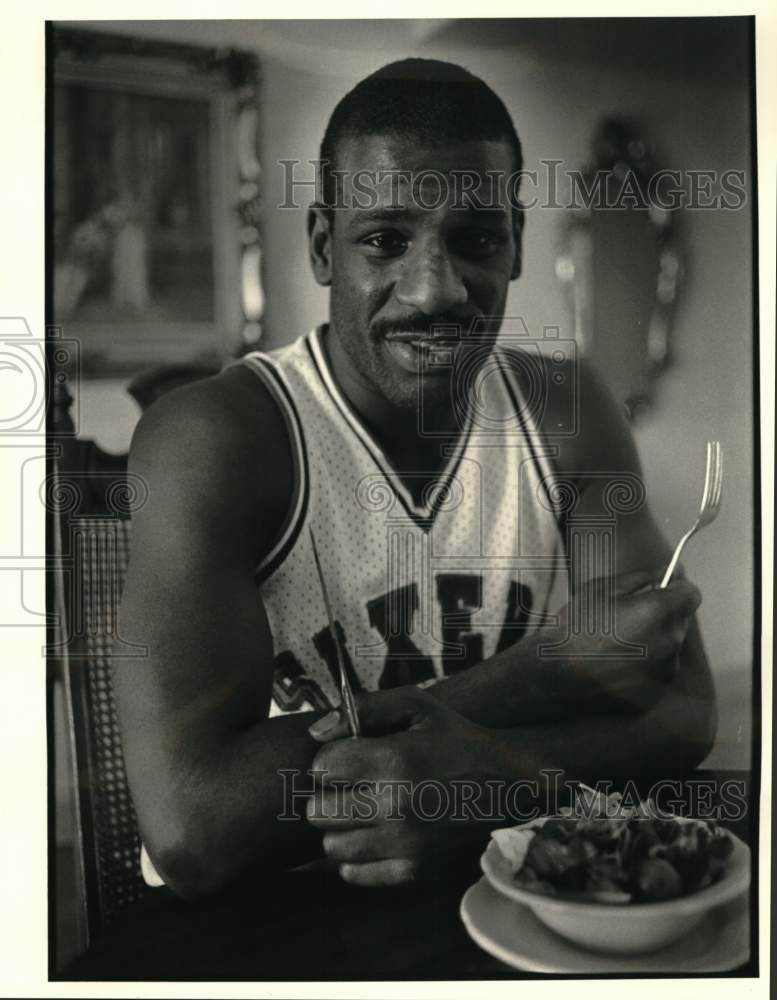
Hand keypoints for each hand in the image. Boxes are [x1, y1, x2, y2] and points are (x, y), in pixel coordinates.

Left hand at [306, 688, 496, 886]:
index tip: (349, 757)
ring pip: (331, 844)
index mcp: (394, 761)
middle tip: (353, 785)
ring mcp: (405, 844)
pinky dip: (356, 856)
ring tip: (364, 809)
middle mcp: (396, 806)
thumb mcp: (416, 707)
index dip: (331, 759)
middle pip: (319, 810)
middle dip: (330, 794)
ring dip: (341, 826)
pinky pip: (353, 873)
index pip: (322, 767)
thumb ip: (364, 709)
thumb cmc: (455, 739)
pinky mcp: (413, 871)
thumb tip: (315, 731)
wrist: (507, 785)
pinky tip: (375, 834)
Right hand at [552, 568, 701, 713]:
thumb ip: (644, 577)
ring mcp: (666, 669)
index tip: (657, 591)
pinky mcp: (657, 690)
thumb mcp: (603, 588)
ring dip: (655, 638)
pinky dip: (648, 662)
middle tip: (628, 616)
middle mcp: (670, 640)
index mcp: (659, 611)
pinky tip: (619, 661)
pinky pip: (660, 667)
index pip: (691, 594)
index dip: (676, 589)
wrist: (557, 674)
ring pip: (670, 644)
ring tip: (620, 641)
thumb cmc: (577, 625)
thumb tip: (675, 570)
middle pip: (680, 619)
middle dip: (663, 614)